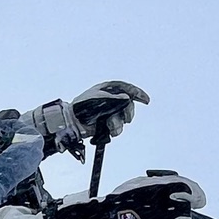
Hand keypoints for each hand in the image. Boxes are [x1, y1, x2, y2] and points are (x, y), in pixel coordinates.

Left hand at [28, 80, 149, 158]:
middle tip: (127, 118)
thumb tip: (126, 98)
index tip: (145, 100)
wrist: (72, 122)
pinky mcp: (106, 124)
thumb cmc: (81, 107)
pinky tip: (109, 130)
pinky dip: (115, 130)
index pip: (126, 88)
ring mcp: (108, 112)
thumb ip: (114, 97)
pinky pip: (117, 128)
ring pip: (124, 118)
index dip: (137, 93)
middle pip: (128, 105)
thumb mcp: (98, 98)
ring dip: (119, 123)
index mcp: (107, 89)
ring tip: (110, 126)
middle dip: (129, 112)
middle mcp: (110, 100)